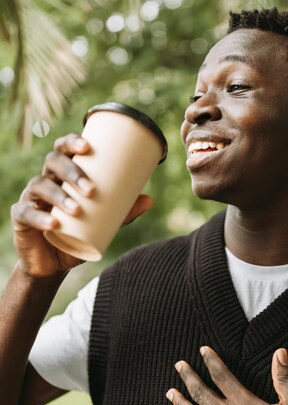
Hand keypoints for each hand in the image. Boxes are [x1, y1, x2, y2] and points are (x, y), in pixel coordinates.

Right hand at [11, 133, 152, 277]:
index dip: (72, 142)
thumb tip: (149, 200)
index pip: (63, 149)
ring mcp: (30, 198)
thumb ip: (123, 213)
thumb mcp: (103, 224)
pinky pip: (26, 213)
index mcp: (63, 174)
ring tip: (78, 209)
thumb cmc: (78, 234)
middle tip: (91, 190)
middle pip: (52, 163)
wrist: (53, 262)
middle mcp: (45, 180)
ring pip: (40, 185)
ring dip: (60, 195)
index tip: (88, 146)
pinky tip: (53, 224)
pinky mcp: (20, 218)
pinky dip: (40, 218)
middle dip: (72, 172)